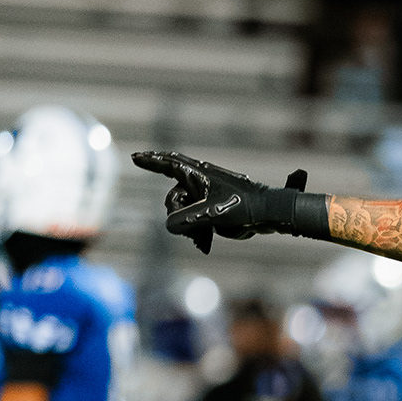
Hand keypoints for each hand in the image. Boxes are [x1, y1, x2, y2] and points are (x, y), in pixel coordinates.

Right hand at [132, 149, 310, 251]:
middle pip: (173, 198)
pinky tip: (205, 243)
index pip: (169, 164)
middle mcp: (200, 182)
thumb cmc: (243, 207)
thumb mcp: (212, 213)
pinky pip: (192, 221)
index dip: (151, 161)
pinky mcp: (211, 209)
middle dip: (178, 214)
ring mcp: (205, 196)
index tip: (135, 157)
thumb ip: (187, 219)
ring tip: (204, 237)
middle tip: (192, 226)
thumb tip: (169, 226)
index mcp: (199, 174)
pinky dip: (196, 232)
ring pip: (182, 213)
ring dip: (189, 227)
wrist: (266, 215)